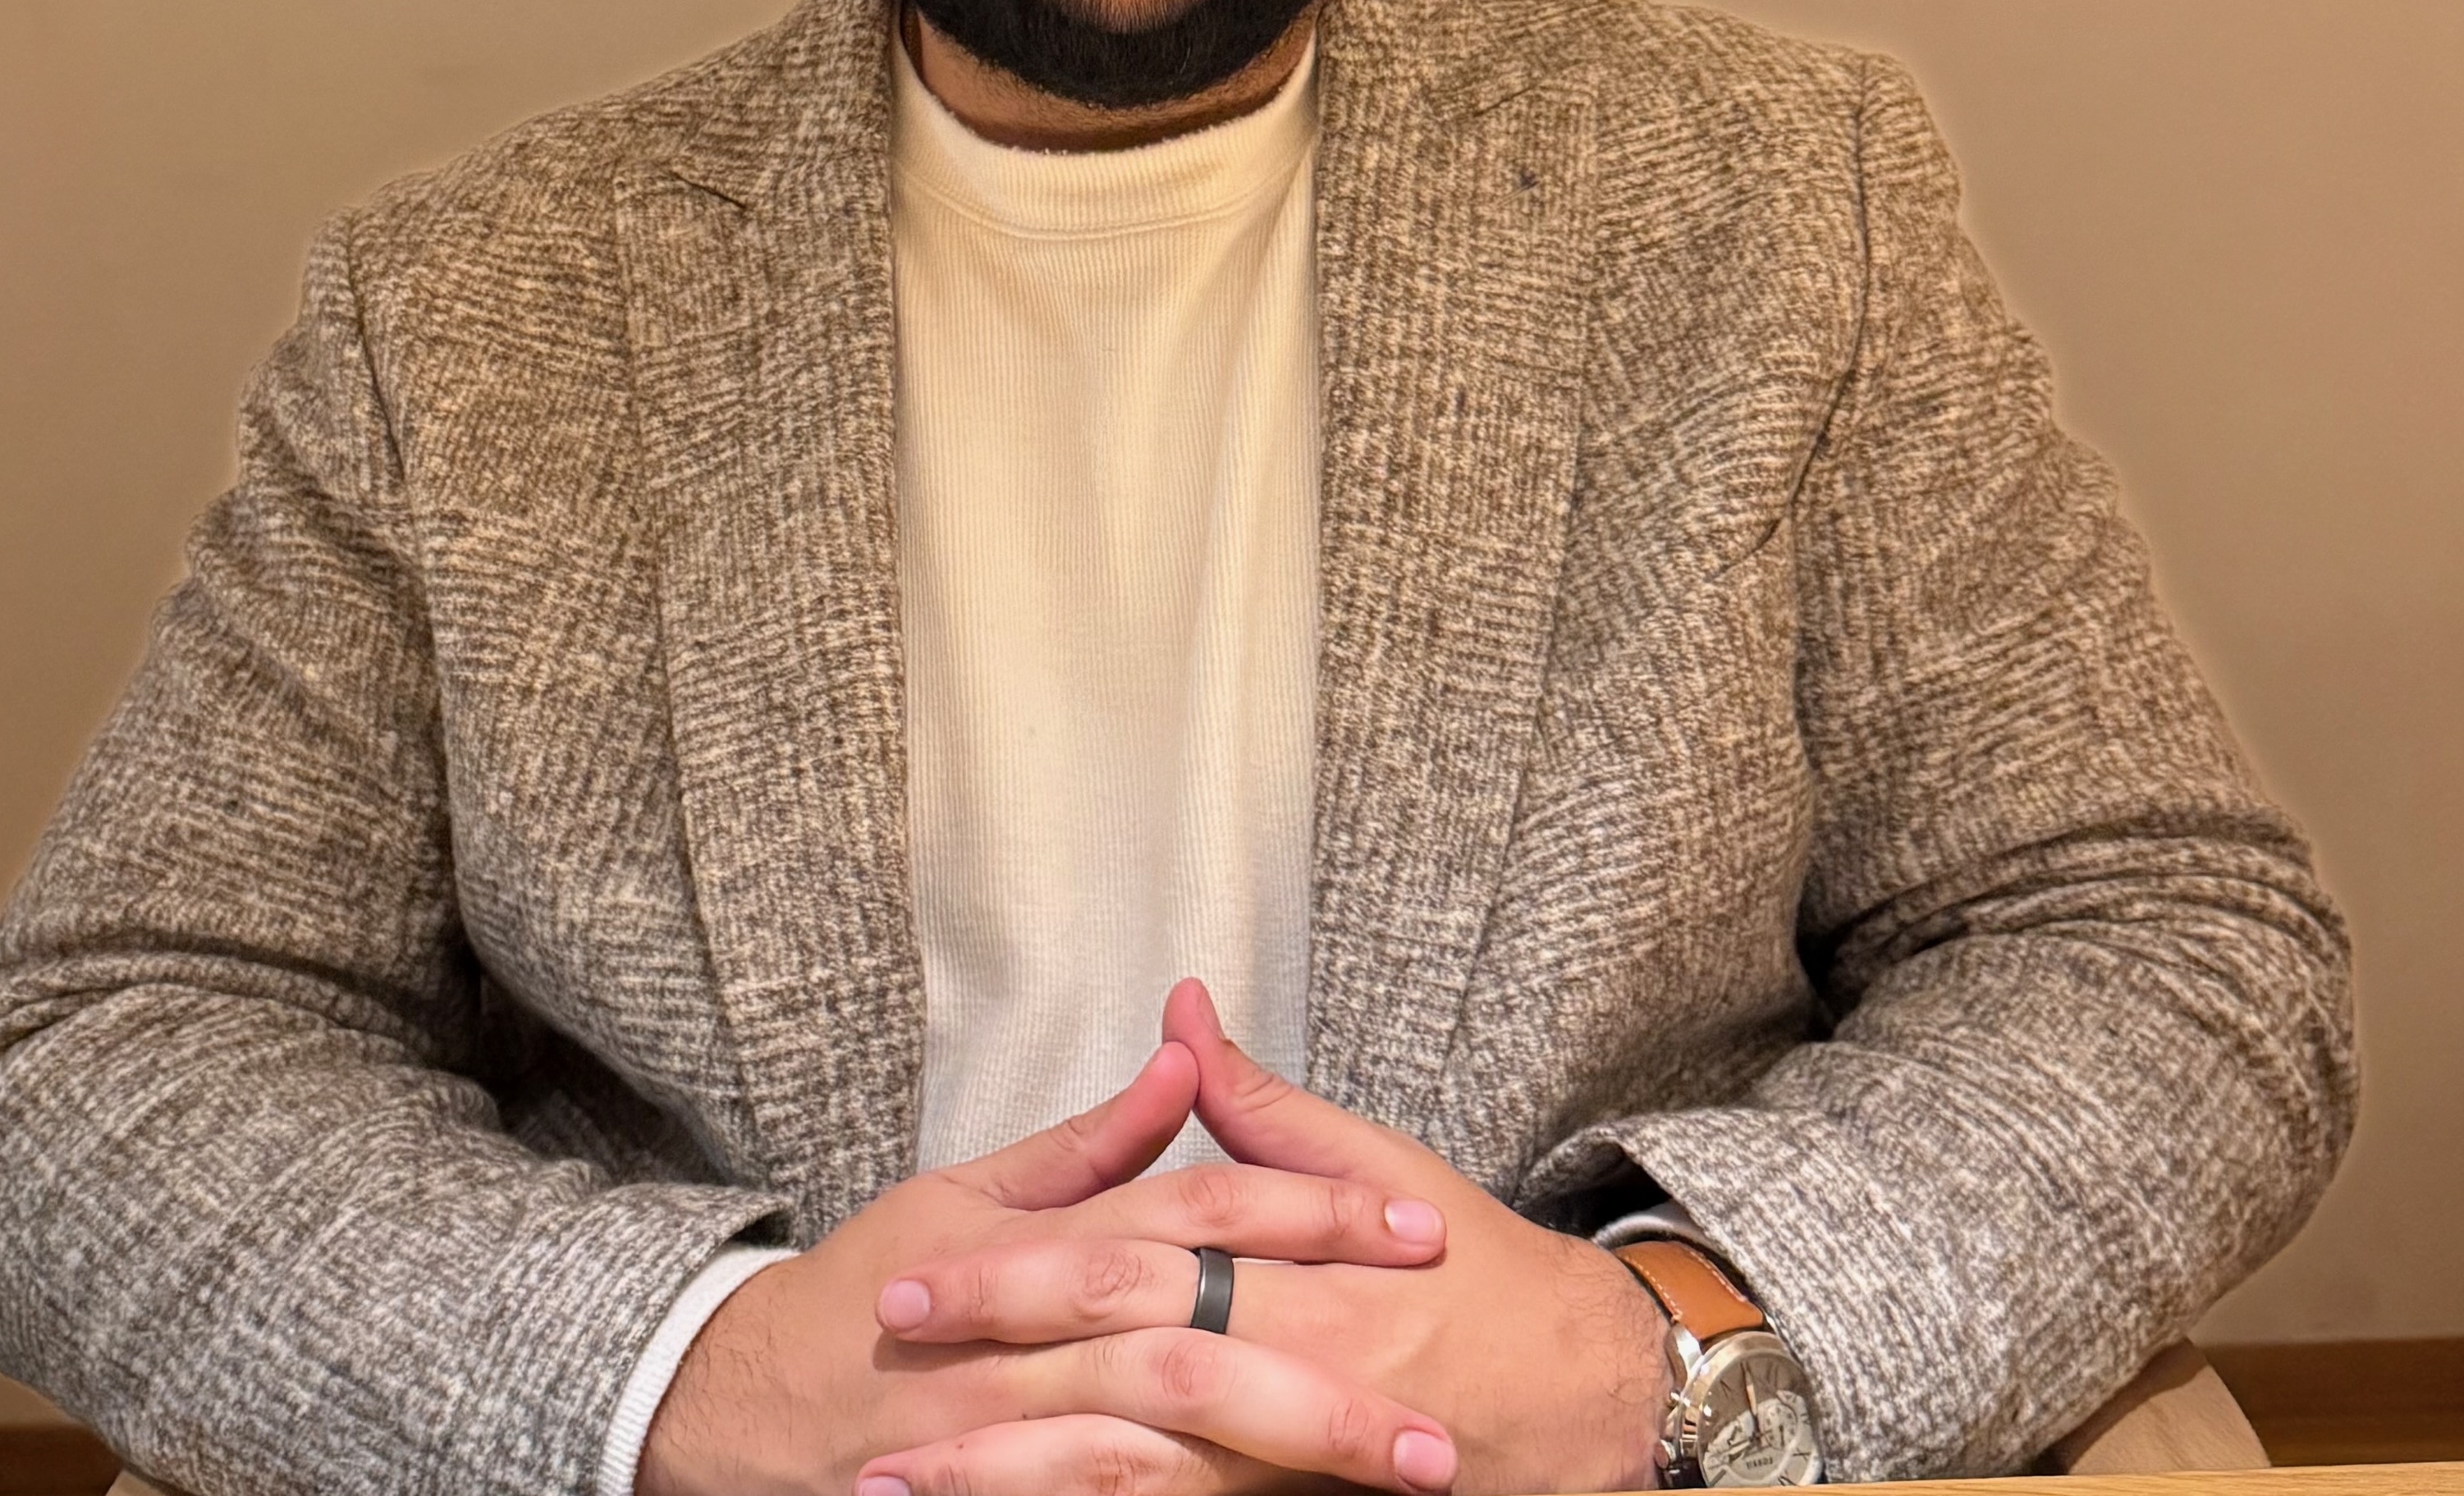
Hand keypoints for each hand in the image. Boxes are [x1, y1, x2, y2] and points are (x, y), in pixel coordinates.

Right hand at [641, 1038, 1462, 1495]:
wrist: (753, 1400)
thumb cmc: (874, 1282)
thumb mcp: (974, 1190)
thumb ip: (1094, 1142)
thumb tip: (1183, 1053)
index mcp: (1051, 1242)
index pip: (1205, 1212)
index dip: (1313, 1214)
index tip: (1425, 1230)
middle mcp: (1043, 1337)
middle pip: (1206, 1351)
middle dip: (1329, 1390)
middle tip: (1445, 1425)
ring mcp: (1021, 1431)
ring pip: (1169, 1453)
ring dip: (1286, 1472)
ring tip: (1403, 1486)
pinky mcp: (1005, 1494)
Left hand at [864, 984, 1665, 1495]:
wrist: (1586, 1398)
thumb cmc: (1475, 1276)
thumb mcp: (1380, 1172)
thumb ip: (1264, 1110)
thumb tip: (1183, 1014)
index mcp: (1298, 1268)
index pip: (1128, 1259)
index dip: (1012, 1271)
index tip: (907, 1277)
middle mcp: (1291, 1363)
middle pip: (1116, 1371)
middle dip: (988, 1390)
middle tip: (876, 1400)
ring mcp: (1288, 1460)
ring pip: (1132, 1479)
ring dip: (1010, 1485)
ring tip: (897, 1492)